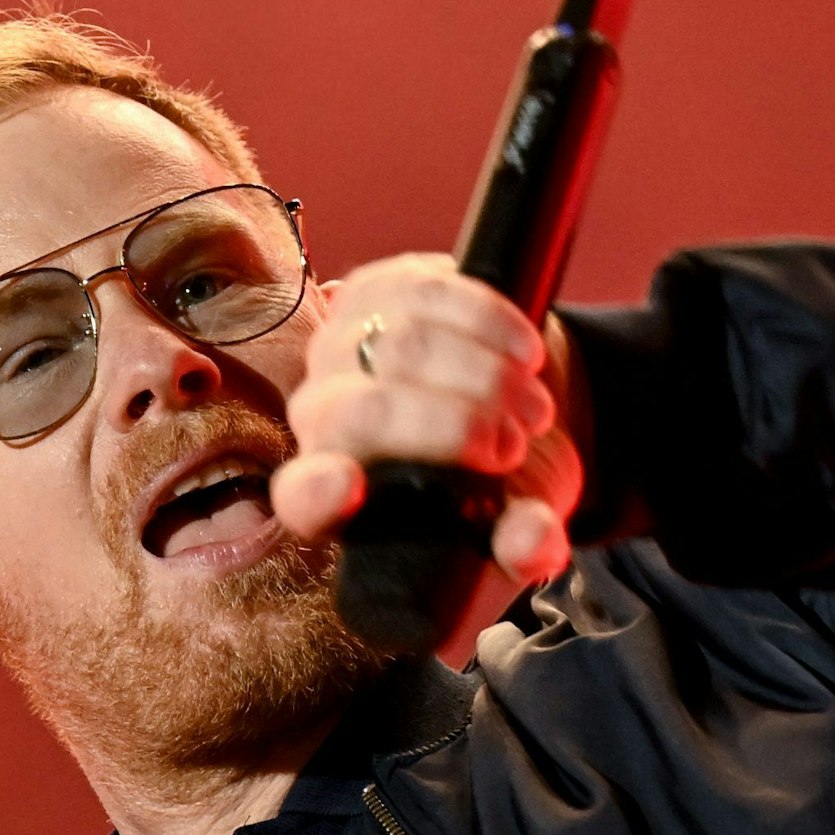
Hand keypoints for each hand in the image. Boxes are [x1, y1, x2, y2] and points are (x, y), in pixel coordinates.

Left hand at [273, 253, 582, 584]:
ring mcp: (339, 346)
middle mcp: (319, 417)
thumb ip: (526, 546)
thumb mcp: (519, 523)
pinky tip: (524, 354)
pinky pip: (426, 291)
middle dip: (458, 426)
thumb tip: (532, 540)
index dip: (317, 492)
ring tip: (531, 408)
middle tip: (515, 446)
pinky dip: (490, 323)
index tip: (347, 486)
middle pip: (369, 409)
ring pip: (405, 345)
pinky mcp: (376, 288)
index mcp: (334, 496)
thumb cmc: (502, 480)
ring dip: (488, 376)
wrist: (512, 402)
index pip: (302, 498)